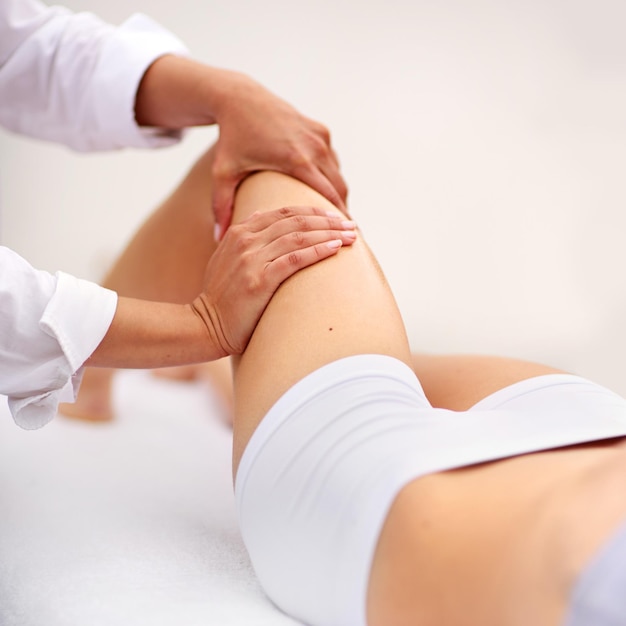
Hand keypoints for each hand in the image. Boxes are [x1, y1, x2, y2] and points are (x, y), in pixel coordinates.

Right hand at [191, 206, 355, 355]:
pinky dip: (318, 251)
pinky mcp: (259, 280)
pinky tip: (335, 249)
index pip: (284, 212)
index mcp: (240, 231)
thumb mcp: (228, 258)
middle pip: (295, 221)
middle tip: (351, 224)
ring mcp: (251, 259)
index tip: (334, 216)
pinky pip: (295, 259)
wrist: (205, 325)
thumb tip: (263, 218)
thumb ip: (246, 239)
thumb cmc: (222, 297)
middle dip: (327, 220)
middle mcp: (245, 240)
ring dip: (329, 234)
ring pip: (299, 236)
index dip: (313, 211)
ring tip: (351, 236)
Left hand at [211, 74, 348, 238]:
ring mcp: (320, 137)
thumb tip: (218, 238)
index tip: (344, 239)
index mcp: (297, 161)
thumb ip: (222, 206)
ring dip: (338, 195)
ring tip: (333, 219)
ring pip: (338, 175)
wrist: (241, 99)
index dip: (338, 219)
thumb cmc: (231, 138)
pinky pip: (333, 160)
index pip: (328, 197)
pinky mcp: (321, 130)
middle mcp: (314, 147)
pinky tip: (325, 194)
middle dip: (341, 212)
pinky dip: (333, 177)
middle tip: (341, 236)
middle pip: (339, 189)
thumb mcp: (223, 172)